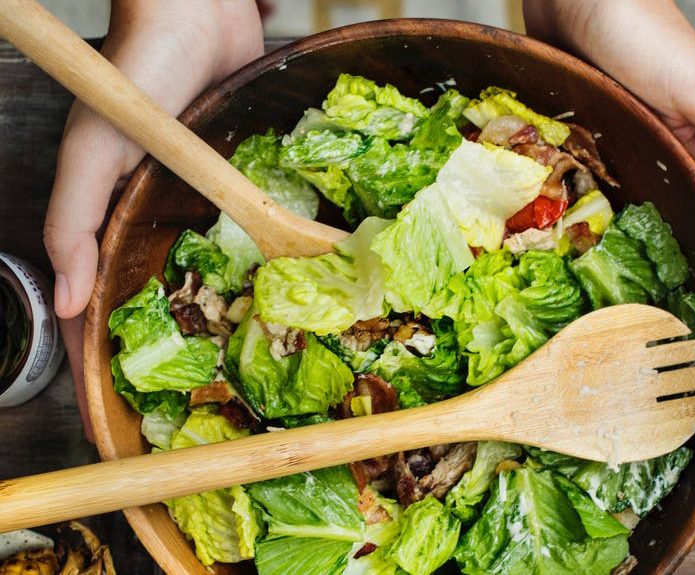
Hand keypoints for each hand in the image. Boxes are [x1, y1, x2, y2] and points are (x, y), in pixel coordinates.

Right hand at [44, 0, 263, 438]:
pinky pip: (259, 214)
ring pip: (222, 255)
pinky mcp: (248, 169)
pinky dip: (272, 242)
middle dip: (190, 326)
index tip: (133, 388)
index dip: (115, 338)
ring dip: (240, 291)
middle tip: (215, 376)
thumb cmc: (136, 73)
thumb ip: (73, 220)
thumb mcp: (93, 149)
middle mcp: (166, 208)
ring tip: (262, 341)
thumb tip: (67, 302)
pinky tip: (295, 274)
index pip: (111, 288)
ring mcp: (210, 191)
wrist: (198, 12)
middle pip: (173, 280)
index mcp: (122, 210)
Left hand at [525, 0, 694, 353]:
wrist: (583, 2)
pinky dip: (617, 246)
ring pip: (661, 236)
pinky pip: (612, 213)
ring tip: (650, 328)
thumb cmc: (646, 38)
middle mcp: (681, 170)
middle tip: (691, 353)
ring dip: (665, 278)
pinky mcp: (599, 159)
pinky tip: (607, 276)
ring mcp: (639, 167)